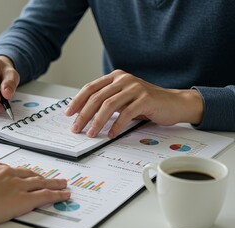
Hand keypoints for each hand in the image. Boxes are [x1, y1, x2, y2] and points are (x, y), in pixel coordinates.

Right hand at [0, 158, 69, 227]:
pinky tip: (64, 194)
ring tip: (62, 183)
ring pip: (40, 181)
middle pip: (27, 173)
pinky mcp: (25, 198)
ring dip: (53, 182)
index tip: (16, 175)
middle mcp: (6, 172)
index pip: (5, 168)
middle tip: (46, 177)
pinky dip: (57, 194)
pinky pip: (45, 195)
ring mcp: (17, 184)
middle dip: (38, 175)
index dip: (13, 173)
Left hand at [65, 69, 203, 137]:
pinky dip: (117, 126)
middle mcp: (123, 79)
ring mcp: (135, 87)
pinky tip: (111, 134)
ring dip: (97, 122)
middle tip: (77, 128)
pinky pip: (126, 114)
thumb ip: (106, 101)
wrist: (175, 103)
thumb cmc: (146, 102)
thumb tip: (82, 114)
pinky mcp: (146, 98)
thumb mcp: (122, 98)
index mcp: (115, 77)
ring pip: (109, 105)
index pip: (90, 88)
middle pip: (96, 97)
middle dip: (83, 115)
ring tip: (91, 133)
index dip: (77, 101)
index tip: (68, 113)